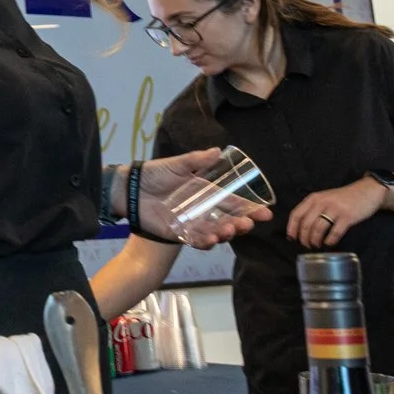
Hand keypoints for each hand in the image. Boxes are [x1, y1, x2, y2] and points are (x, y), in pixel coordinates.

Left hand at [133, 149, 271, 248]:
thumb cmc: (153, 174)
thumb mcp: (175, 164)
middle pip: (227, 220)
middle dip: (240, 224)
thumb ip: (195, 160)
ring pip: (214, 232)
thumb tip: (218, 151)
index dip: (249, 208)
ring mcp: (190, 222)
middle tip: (248, 224)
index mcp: (205, 193)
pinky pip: (194, 240)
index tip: (266, 213)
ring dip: (224, 233)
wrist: (128, 187)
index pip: (232, 202)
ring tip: (229, 230)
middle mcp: (201, 210)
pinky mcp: (177, 232)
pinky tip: (212, 241)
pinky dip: (204, 242)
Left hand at [287, 177, 386, 246]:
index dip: (291, 228)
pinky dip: (329, 241)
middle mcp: (322, 202)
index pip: (296, 214)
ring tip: (316, 246)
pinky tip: (329, 244)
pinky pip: (335, 232)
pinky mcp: (348, 216)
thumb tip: (300, 228)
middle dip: (304, 238)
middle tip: (306, 245)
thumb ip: (313, 208)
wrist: (367, 191)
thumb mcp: (324, 198)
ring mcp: (335, 209)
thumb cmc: (343, 198)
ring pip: (318, 228)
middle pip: (306, 224)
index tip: (291, 238)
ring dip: (315, 240)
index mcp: (313, 198)